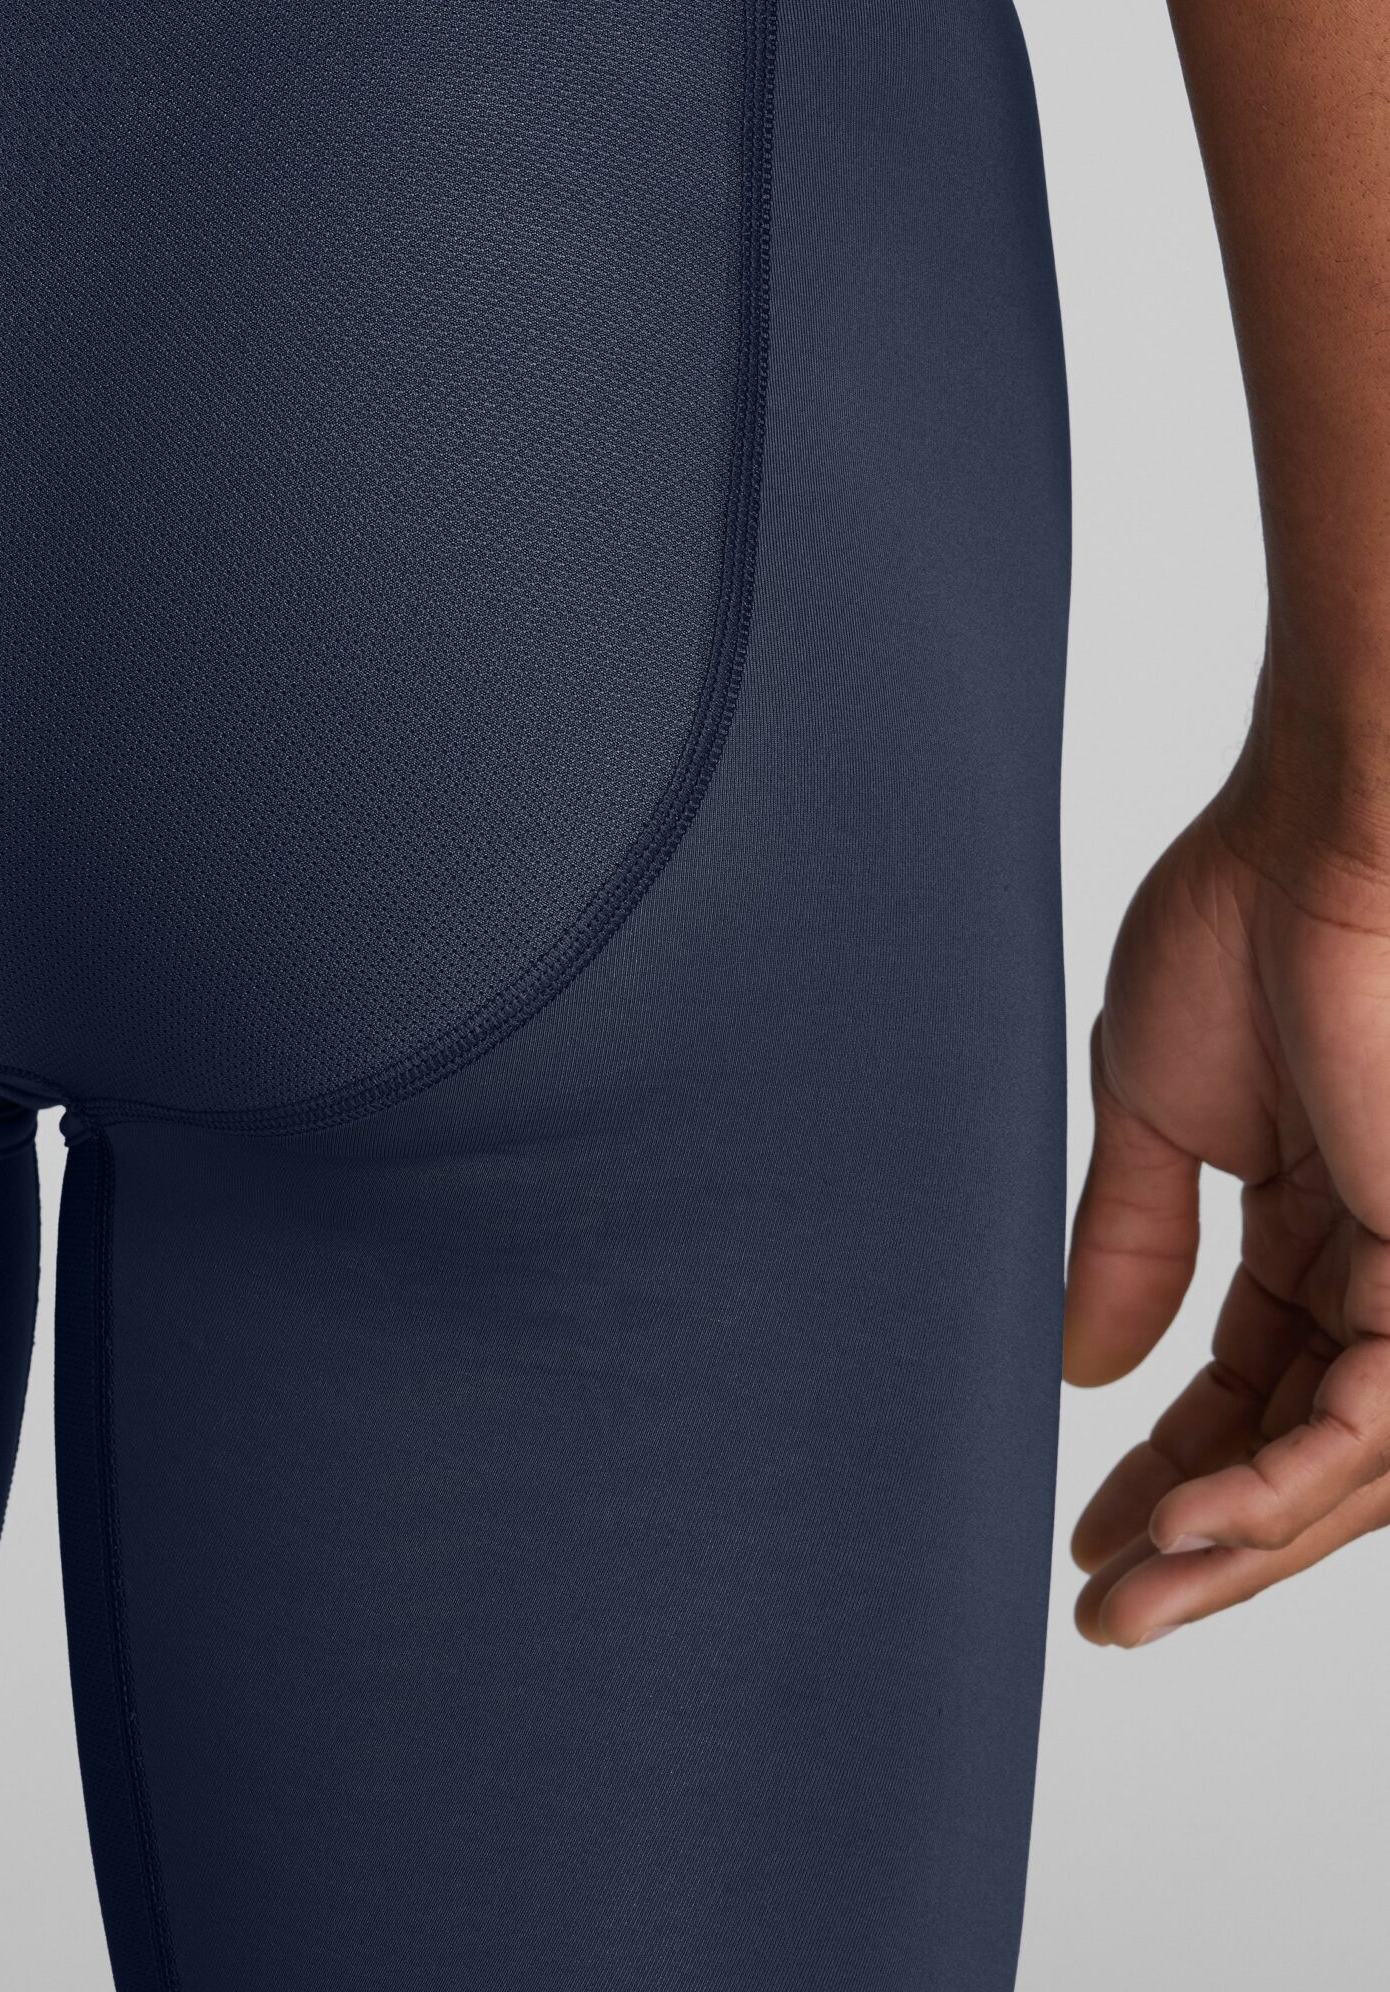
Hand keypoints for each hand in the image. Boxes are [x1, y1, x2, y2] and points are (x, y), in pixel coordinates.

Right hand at [1065, 766, 1389, 1644]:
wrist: (1318, 838)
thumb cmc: (1240, 924)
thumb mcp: (1151, 1112)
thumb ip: (1129, 1243)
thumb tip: (1086, 1367)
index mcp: (1314, 1223)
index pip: (1252, 1387)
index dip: (1174, 1468)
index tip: (1095, 1534)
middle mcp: (1380, 1263)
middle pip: (1302, 1449)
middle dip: (1206, 1541)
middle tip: (1113, 1608)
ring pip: (1348, 1466)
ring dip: (1240, 1543)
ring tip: (1137, 1596)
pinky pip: (1374, 1423)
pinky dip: (1283, 1485)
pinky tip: (1194, 1524)